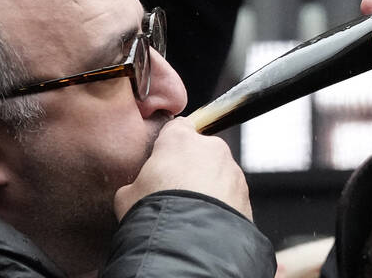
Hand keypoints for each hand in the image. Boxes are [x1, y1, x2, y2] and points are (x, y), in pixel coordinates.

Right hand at [113, 118, 252, 220]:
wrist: (188, 244)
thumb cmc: (154, 214)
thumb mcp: (126, 196)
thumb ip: (137, 183)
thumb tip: (137, 190)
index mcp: (180, 140)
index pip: (177, 128)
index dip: (169, 145)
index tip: (164, 159)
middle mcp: (211, 148)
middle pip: (200, 152)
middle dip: (190, 169)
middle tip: (175, 195)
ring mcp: (232, 170)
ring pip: (218, 174)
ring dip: (207, 188)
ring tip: (190, 214)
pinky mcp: (245, 194)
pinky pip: (230, 196)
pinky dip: (220, 206)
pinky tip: (205, 223)